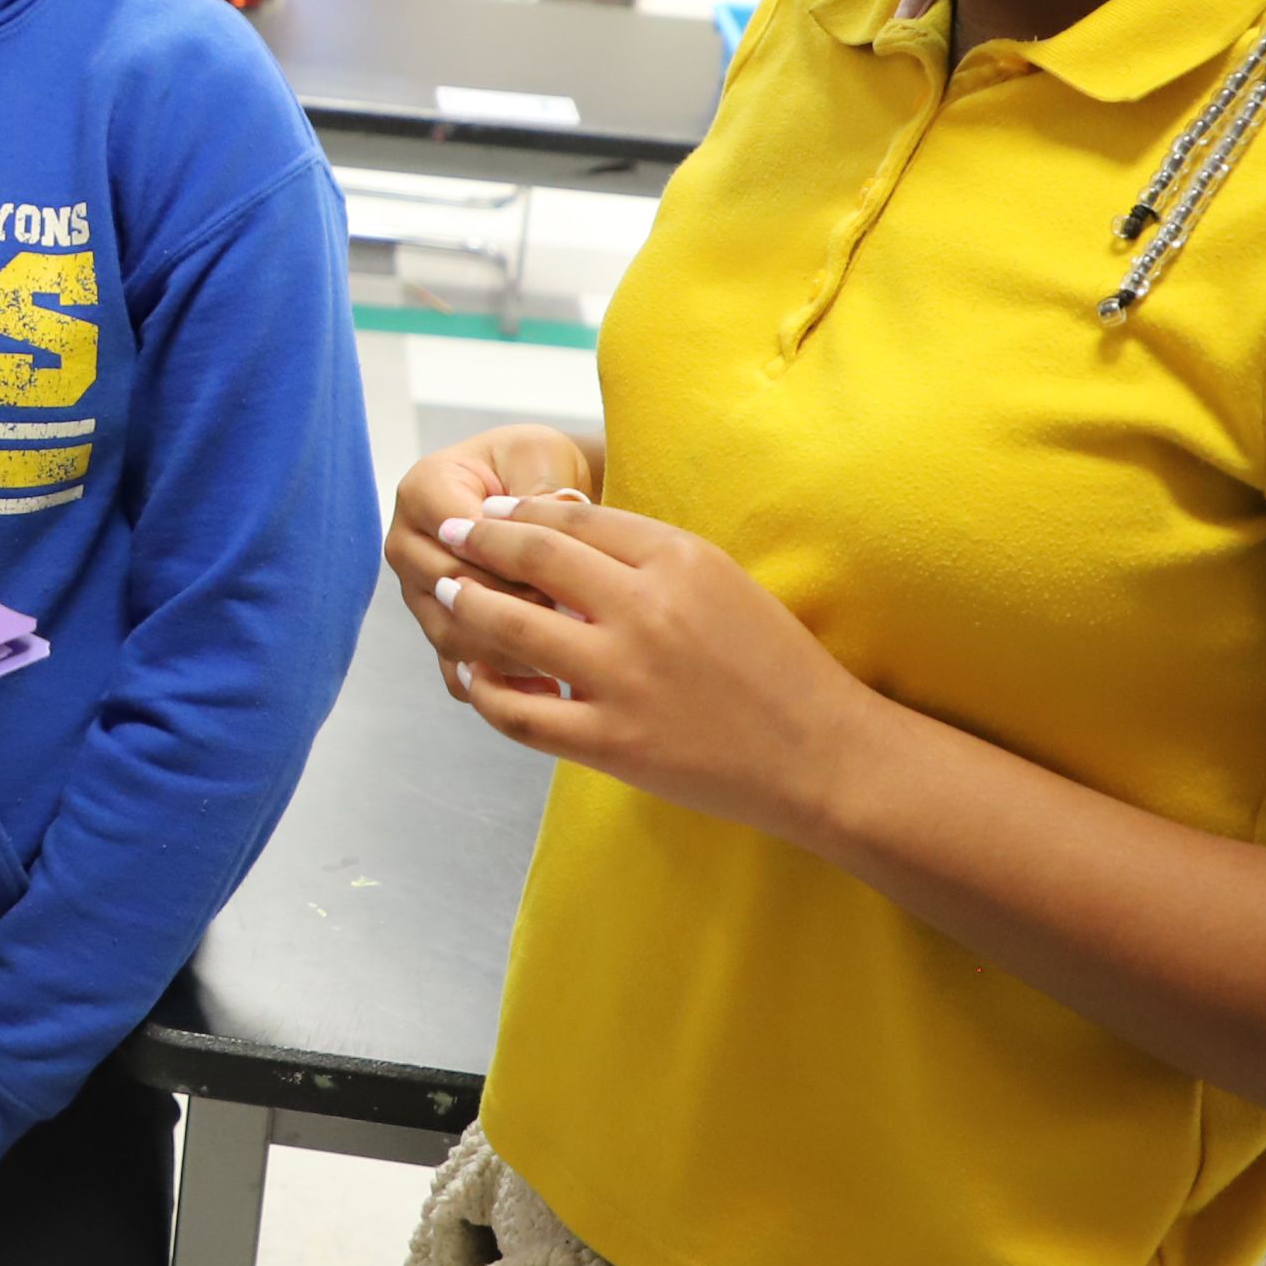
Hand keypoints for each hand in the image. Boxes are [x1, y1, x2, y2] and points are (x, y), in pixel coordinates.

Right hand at [388, 427, 596, 685]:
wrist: (533, 486)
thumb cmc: (536, 464)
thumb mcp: (542, 459)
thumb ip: (542, 492)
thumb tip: (559, 525)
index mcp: (423, 490)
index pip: (456, 538)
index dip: (508, 563)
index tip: (562, 578)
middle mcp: (408, 542)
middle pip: (449, 591)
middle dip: (511, 609)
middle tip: (571, 624)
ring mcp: (417, 589)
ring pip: (450, 634)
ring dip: (504, 652)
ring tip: (561, 661)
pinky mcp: (437, 625)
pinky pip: (455, 668)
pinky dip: (495, 684)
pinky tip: (543, 688)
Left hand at [410, 494, 887, 843]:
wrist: (822, 755)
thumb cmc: (777, 666)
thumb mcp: (722, 582)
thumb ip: (648, 560)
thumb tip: (564, 543)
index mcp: (680, 560)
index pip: (577, 519)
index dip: (522, 511)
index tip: (492, 510)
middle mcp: (646, 610)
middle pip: (535, 557)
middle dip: (479, 540)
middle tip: (449, 531)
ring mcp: (623, 677)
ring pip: (512, 628)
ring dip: (466, 604)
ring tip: (444, 592)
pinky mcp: (611, 741)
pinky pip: (522, 713)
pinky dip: (487, 691)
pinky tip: (473, 677)